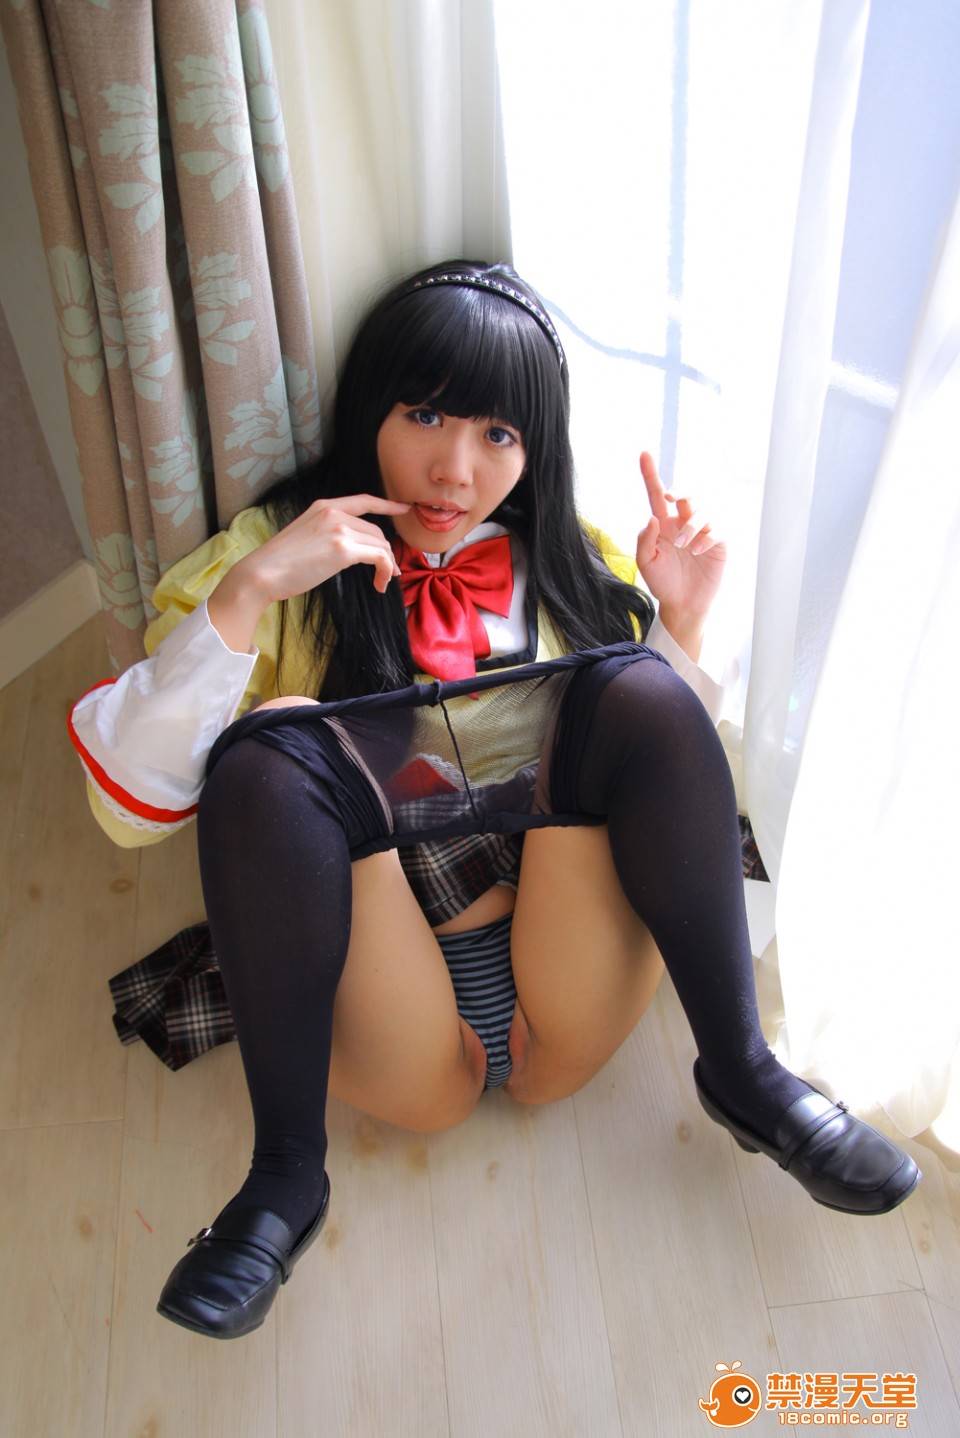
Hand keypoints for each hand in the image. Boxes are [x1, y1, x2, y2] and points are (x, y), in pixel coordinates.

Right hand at [245, 494, 412, 604]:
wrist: (263, 572)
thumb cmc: (280, 562)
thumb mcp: (306, 535)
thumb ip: (328, 532)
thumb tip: (351, 549)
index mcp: (324, 506)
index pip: (364, 501)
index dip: (387, 505)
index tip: (404, 508)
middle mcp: (334, 512)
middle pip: (376, 531)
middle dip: (385, 553)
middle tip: (388, 573)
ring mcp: (339, 529)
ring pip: (380, 545)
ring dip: (387, 566)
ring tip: (381, 582)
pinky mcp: (344, 549)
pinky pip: (380, 558)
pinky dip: (385, 571)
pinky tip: (378, 585)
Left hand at [635, 452, 726, 619]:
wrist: (682, 604)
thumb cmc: (662, 582)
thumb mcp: (646, 563)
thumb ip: (644, 540)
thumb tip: (653, 517)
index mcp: (663, 523)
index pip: (657, 494)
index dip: (650, 474)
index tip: (643, 454)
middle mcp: (683, 522)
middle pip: (687, 494)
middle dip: (681, 491)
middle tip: (671, 498)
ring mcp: (702, 531)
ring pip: (702, 511)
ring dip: (691, 524)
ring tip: (682, 546)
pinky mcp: (718, 543)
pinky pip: (717, 530)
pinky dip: (706, 537)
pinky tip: (696, 550)